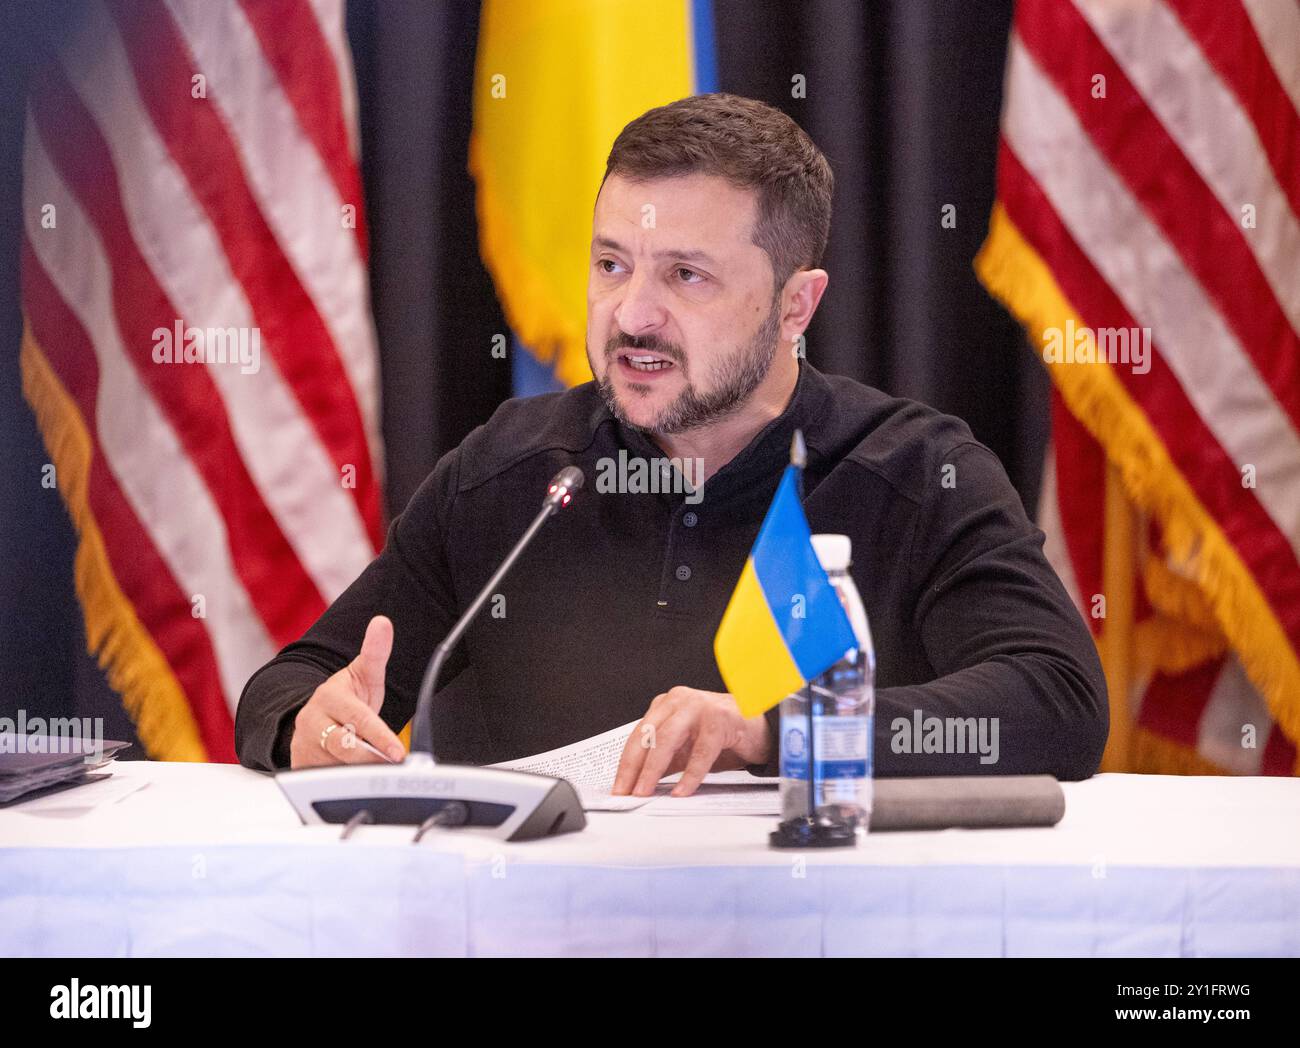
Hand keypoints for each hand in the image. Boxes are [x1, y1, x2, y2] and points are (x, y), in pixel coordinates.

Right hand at [289, 616, 406, 767]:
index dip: (380, 737)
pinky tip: (357, 777)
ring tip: (375, 769)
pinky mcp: (299, 765)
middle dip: (371, 759)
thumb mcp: (363, 673)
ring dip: (358, 772)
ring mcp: (303, 745)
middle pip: (344, 748)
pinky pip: (325, 780)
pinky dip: (343, 781)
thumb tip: (382, 623)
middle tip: (392, 766)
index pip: (359, 719)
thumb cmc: (346, 696)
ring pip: (336, 767)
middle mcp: (311, 721)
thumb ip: (376, 651)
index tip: (397, 752)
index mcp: (329, 697)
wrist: (318, 713)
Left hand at [610, 686, 771, 797]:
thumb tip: (638, 786)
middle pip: (648, 735)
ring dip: (653, 769)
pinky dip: (690, 775)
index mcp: (666, 705)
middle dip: (633, 767)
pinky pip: (701, 752)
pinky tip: (681, 791)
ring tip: (644, 792)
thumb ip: (663, 762)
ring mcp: (699, 707)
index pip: (638, 735)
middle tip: (626, 792)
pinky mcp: (720, 719)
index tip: (618, 787)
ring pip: (668, 739)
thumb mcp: (685, 749)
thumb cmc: (719, 736)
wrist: (758, 727)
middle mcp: (679, 701)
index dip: (626, 763)